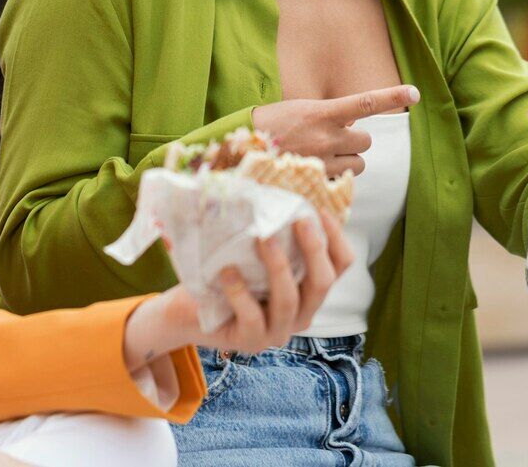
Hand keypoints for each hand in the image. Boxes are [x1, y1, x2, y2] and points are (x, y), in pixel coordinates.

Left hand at [122, 211, 354, 363]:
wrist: (187, 311)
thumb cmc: (224, 272)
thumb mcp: (250, 251)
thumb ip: (269, 230)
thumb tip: (271, 185)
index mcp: (308, 289)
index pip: (341, 265)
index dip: (336, 237)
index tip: (319, 209)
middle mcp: (301, 313)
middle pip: (323, 283)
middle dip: (314, 249)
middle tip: (298, 220)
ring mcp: (277, 331)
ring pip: (290, 300)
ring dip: (278, 266)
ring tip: (263, 238)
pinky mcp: (250, 341)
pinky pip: (252, 317)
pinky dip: (240, 292)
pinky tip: (227, 272)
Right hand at [251, 85, 419, 176]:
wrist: (242, 149)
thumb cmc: (270, 126)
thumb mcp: (300, 110)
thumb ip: (328, 116)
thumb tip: (352, 125)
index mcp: (322, 112)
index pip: (364, 102)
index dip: (392, 96)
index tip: (414, 92)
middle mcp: (327, 136)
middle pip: (366, 141)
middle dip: (355, 141)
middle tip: (333, 139)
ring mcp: (323, 161)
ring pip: (357, 164)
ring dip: (347, 161)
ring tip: (323, 156)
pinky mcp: (318, 181)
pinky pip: (343, 181)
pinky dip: (335, 178)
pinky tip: (317, 171)